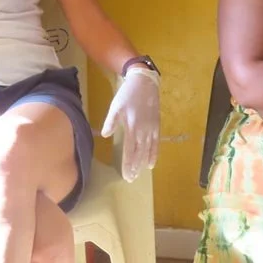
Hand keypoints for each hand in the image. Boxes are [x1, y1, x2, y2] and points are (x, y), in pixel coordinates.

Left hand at [101, 67, 159, 181]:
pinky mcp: (156, 125)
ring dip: (143, 163)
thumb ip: (111, 121)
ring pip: (148, 150)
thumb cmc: (127, 94)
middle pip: (140, 153)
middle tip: (131, 179)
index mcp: (132, 127)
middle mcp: (143, 131)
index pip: (130, 151)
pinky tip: (152, 163)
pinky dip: (154, 154)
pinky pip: (156, 143)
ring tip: (139, 174)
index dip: (128, 164)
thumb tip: (106, 135)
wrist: (145, 82)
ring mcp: (151, 129)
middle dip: (135, 167)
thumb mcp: (116, 106)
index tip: (126, 175)